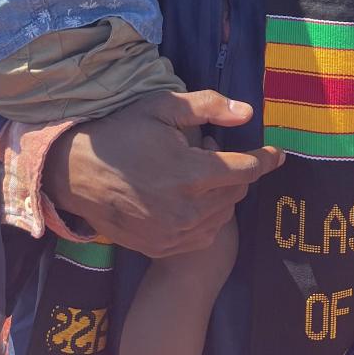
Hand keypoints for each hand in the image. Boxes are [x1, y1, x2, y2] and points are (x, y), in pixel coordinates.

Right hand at [42, 89, 284, 257]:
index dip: (266, 159)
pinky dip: (207, 217)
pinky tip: (192, 200)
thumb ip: (208, 107)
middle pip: (236, 193)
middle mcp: (187, 208)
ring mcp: (173, 233)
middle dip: (239, 172)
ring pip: (222, 215)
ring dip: (223, 195)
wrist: (75, 173)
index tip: (278, 154)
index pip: (245, 169)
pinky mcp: (161, 247)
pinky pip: (203, 236)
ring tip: (199, 174)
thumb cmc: (121, 132)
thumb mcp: (162, 107)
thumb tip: (247, 112)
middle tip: (214, 154)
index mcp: (190, 172)